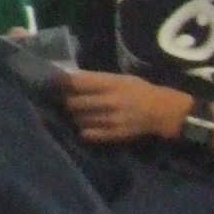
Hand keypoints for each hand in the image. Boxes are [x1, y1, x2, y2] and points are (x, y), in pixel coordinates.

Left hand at [60, 70, 188, 144]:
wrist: (162, 111)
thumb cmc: (138, 90)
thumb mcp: (119, 78)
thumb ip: (96, 79)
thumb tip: (68, 78)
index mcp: (111, 83)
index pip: (76, 83)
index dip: (60, 84)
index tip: (52, 84)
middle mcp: (109, 101)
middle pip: (73, 102)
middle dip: (65, 101)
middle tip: (61, 100)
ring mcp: (111, 119)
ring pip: (78, 118)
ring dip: (73, 116)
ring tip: (74, 112)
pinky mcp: (113, 134)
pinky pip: (88, 133)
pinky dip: (82, 129)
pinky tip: (84, 125)